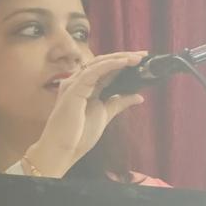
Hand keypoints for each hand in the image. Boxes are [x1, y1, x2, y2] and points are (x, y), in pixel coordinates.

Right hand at [26, 51, 147, 176]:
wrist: (62, 150)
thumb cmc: (77, 136)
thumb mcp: (105, 115)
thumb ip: (119, 103)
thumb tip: (139, 96)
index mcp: (87, 87)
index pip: (107, 70)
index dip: (124, 63)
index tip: (142, 61)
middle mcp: (80, 82)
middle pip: (104, 63)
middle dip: (125, 57)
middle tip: (144, 54)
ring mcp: (75, 83)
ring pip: (100, 63)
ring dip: (120, 58)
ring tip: (137, 57)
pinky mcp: (74, 87)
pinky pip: (94, 70)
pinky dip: (110, 64)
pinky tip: (124, 62)